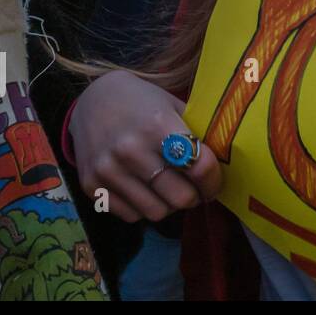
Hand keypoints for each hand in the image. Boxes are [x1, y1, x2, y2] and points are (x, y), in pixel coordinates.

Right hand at [70, 69, 222, 223]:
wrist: (93, 99)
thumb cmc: (144, 102)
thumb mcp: (173, 106)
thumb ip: (196, 133)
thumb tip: (224, 164)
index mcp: (158, 124)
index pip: (200, 167)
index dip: (214, 180)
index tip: (215, 182)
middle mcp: (131, 149)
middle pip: (180, 197)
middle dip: (195, 197)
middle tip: (196, 190)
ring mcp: (108, 169)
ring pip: (156, 212)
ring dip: (170, 205)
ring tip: (171, 190)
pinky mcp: (91, 184)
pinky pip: (130, 215)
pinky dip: (143, 208)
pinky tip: (146, 190)